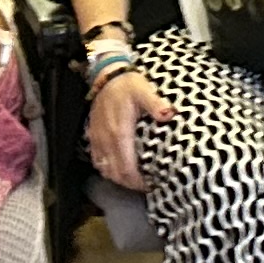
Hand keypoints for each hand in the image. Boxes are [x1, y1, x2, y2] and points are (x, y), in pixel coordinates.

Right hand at [84, 63, 171, 186]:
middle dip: (130, 184)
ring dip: (118, 179)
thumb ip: (156, 104)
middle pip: (116, 174)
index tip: (150, 185)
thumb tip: (170, 114)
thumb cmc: (128, 84)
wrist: (106, 76)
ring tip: (134, 181)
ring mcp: (97, 140)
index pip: (126, 168)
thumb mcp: (144, 90)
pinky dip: (107, 170)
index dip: (137, 182)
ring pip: (105, 170)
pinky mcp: (92, 137)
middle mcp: (106, 140)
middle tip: (145, 186)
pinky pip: (97, 161)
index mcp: (119, 133)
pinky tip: (118, 170)